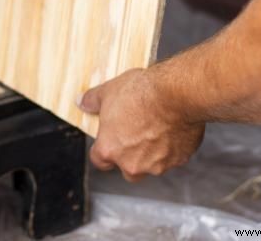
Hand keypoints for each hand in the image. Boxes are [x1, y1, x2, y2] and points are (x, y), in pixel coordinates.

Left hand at [78, 69, 204, 181]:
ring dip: (151, 153)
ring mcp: (157, 165)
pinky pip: (172, 158)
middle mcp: (132, 164)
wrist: (176, 95)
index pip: (99, 160)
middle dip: (129, 157)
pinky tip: (172, 128)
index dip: (103, 149)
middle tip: (134, 135)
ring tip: (155, 128)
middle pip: (127, 169)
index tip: (108, 140)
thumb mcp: (108, 91)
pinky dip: (172, 147)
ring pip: (151, 165)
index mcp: (109, 150)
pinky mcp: (179, 160)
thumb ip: (92, 100)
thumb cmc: (141, 94)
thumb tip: (82, 102)